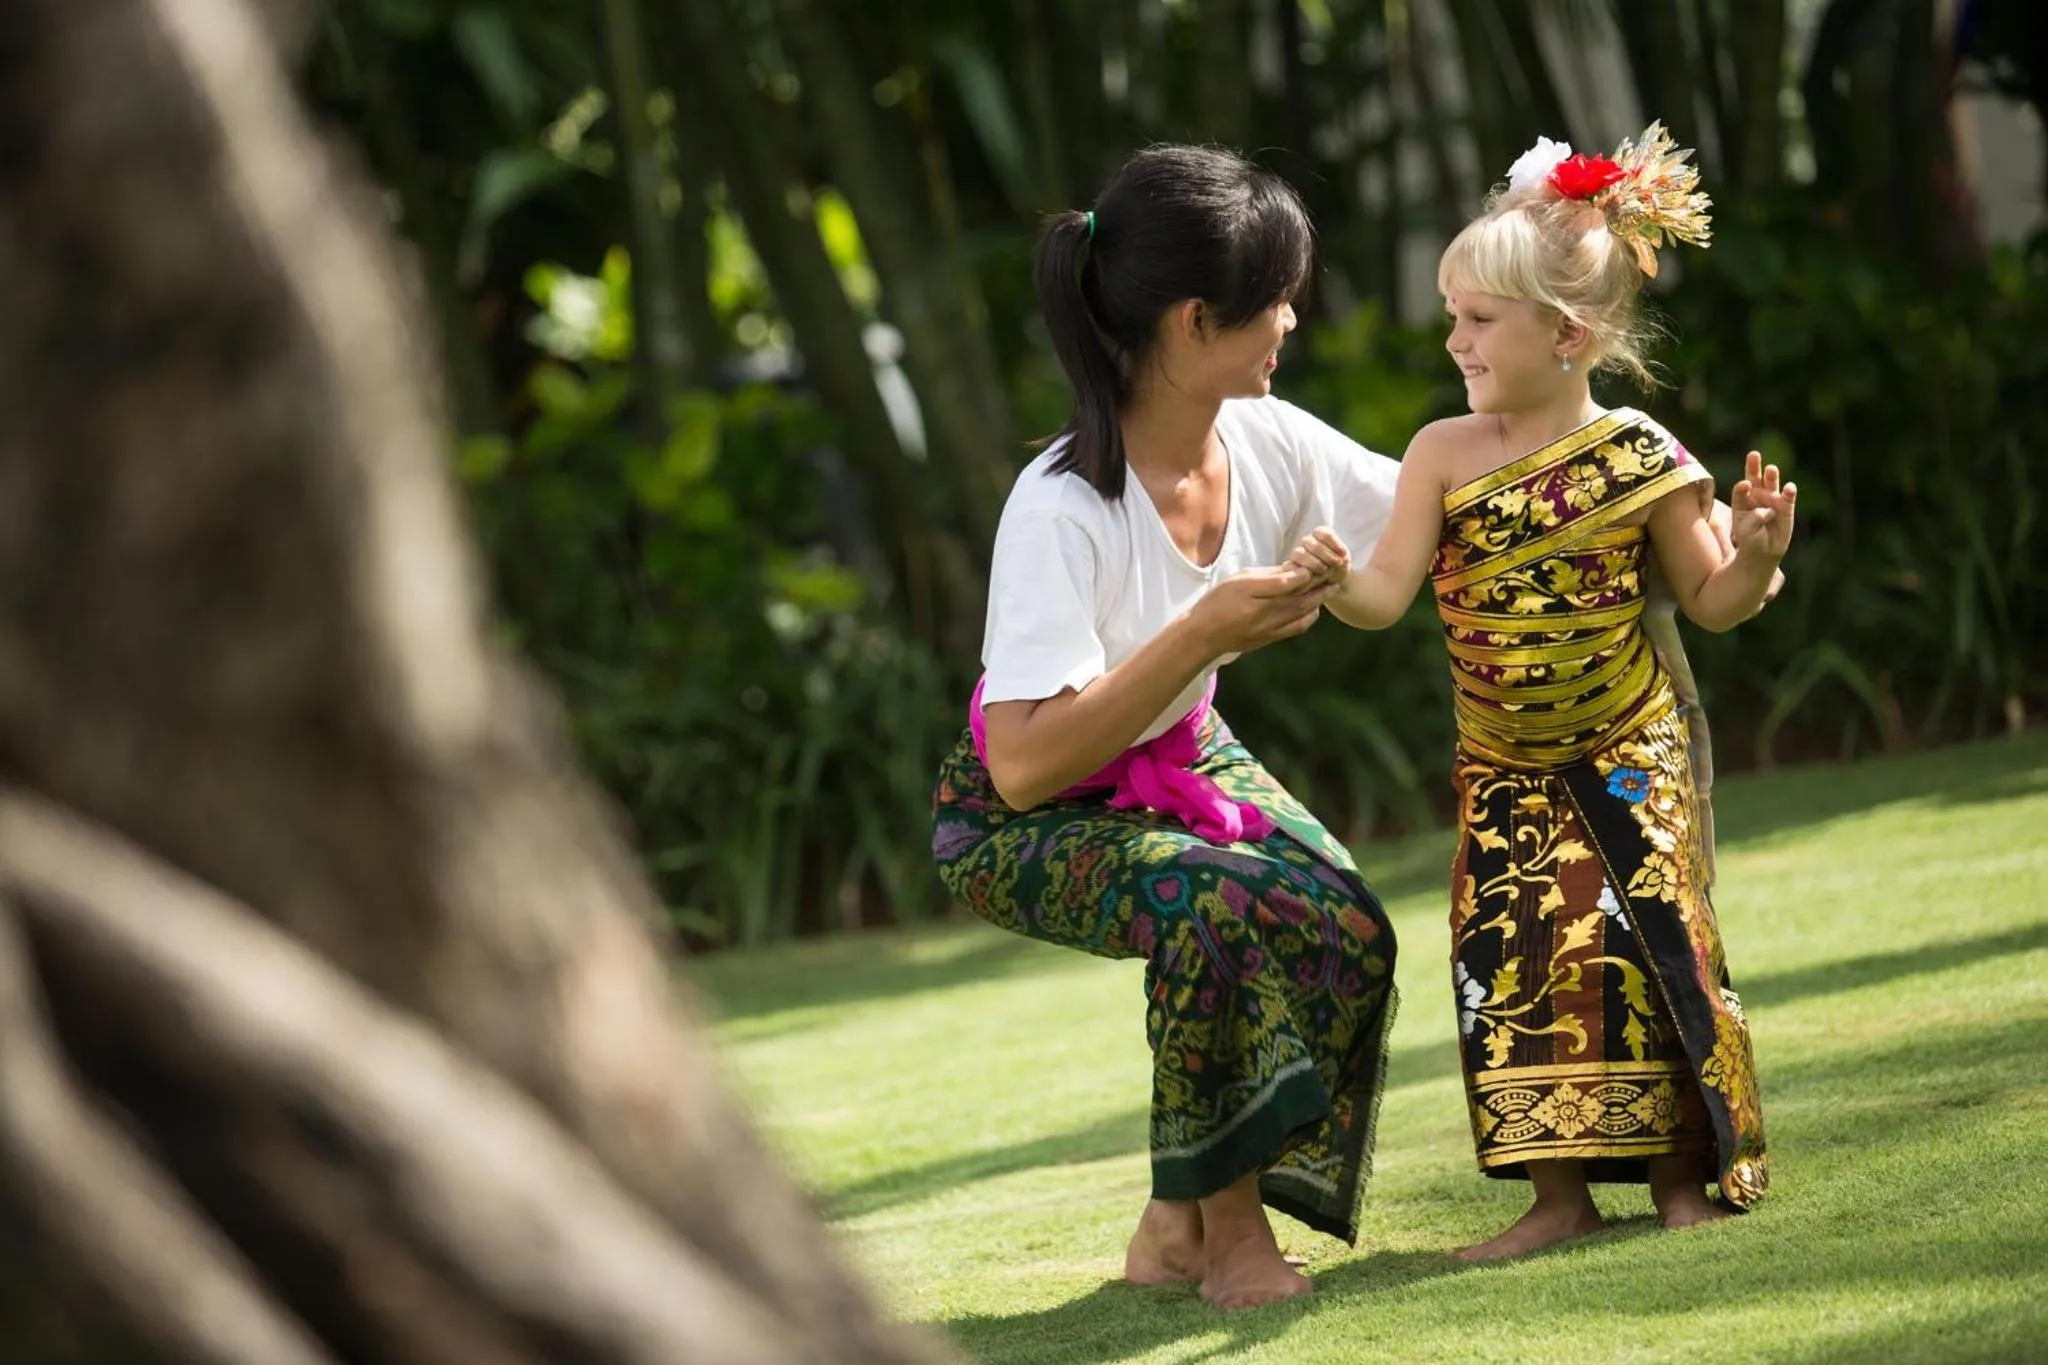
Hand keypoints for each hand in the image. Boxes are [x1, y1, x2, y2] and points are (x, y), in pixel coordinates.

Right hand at [1189, 565, 1331, 654]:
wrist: (1204, 634)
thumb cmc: (1218, 602)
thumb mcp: (1238, 581)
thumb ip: (1266, 576)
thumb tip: (1291, 569)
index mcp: (1255, 594)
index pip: (1288, 582)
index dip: (1305, 572)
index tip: (1317, 561)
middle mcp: (1265, 613)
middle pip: (1299, 597)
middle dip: (1319, 584)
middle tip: (1334, 572)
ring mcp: (1269, 628)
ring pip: (1301, 612)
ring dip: (1318, 600)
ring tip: (1330, 588)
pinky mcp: (1270, 638)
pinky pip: (1296, 628)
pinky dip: (1309, 617)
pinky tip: (1314, 609)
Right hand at [1286, 525, 1350, 585]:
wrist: (1330, 582)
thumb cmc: (1337, 568)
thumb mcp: (1344, 561)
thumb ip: (1342, 557)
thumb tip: (1341, 560)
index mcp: (1321, 534)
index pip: (1324, 533)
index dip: (1334, 543)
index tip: (1344, 554)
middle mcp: (1307, 541)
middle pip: (1310, 542)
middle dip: (1325, 554)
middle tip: (1337, 564)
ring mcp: (1298, 552)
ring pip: (1300, 553)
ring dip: (1314, 563)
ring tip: (1325, 571)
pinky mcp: (1292, 565)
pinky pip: (1294, 566)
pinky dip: (1307, 570)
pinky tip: (1316, 574)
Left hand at [1730, 451, 1796, 559]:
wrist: (1763, 552)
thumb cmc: (1749, 538)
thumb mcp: (1744, 528)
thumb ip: (1750, 513)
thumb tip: (1763, 504)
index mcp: (1742, 500)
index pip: (1741, 489)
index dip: (1742, 487)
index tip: (1745, 485)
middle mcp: (1757, 496)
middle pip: (1755, 478)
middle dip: (1754, 466)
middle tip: (1753, 455)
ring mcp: (1772, 500)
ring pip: (1771, 484)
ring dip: (1771, 476)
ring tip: (1771, 469)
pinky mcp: (1786, 507)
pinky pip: (1788, 498)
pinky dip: (1789, 492)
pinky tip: (1789, 488)